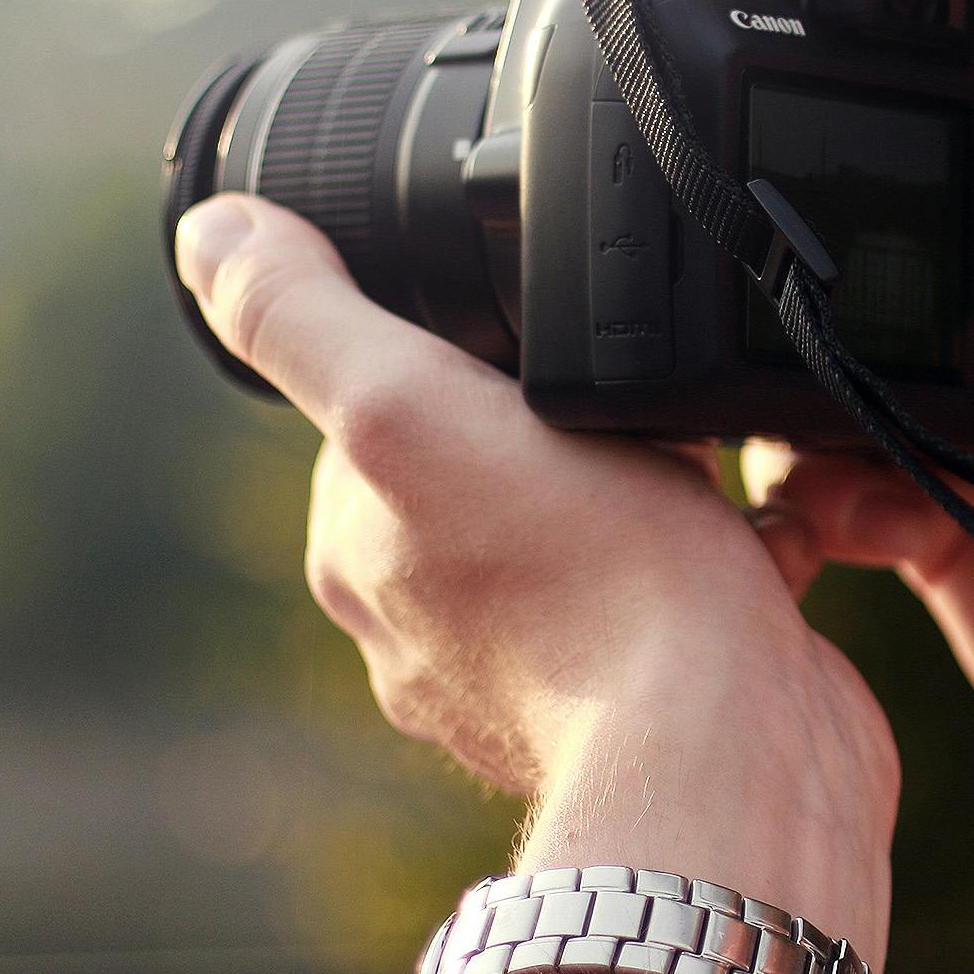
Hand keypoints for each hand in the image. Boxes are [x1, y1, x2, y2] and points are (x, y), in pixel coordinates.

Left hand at [176, 194, 896, 965]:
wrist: (732, 744)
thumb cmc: (594, 578)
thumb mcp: (415, 407)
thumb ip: (306, 317)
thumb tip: (213, 230)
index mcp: (362, 550)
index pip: (385, 401)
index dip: (461, 347)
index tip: (535, 339)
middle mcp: (433, 622)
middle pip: (501, 452)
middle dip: (573, 413)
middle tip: (633, 396)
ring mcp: (546, 668)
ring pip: (600, 519)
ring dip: (661, 479)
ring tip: (711, 464)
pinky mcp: (654, 693)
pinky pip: (683, 583)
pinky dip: (724, 548)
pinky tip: (759, 536)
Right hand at [746, 0, 973, 973]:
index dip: (963, 123)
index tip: (870, 85)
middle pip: (921, 260)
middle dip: (853, 255)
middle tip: (786, 251)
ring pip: (857, 369)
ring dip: (813, 374)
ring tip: (791, 385)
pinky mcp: (943, 537)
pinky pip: (839, 485)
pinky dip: (813, 486)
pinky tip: (834, 501)